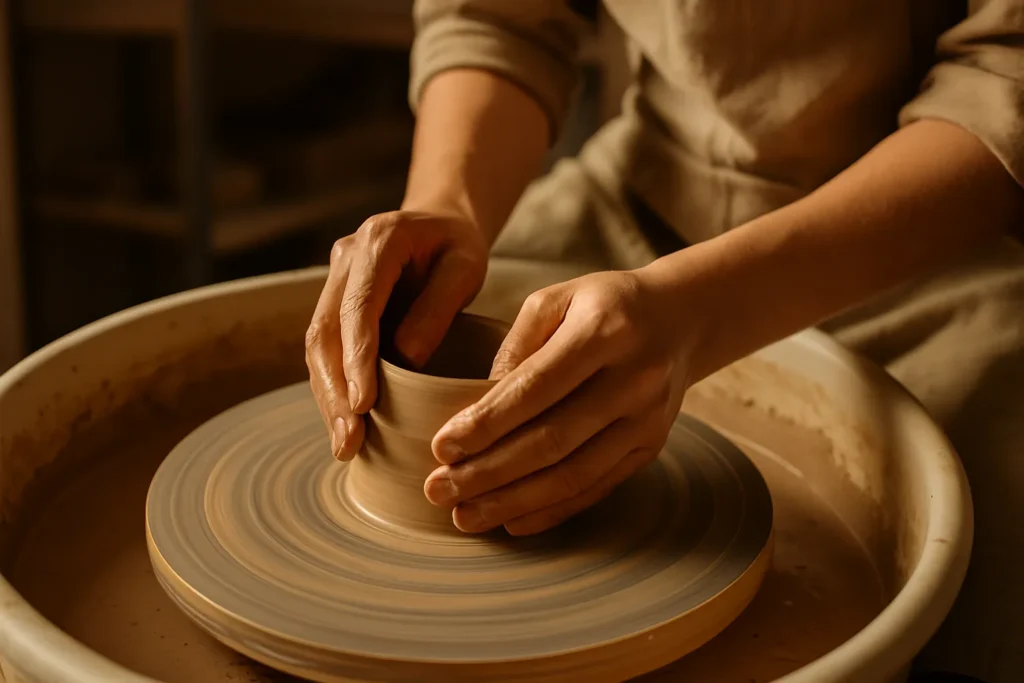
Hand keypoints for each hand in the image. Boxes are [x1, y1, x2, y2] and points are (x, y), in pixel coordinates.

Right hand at [305, 209, 487, 460]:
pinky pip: (327, 349)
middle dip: (334, 390)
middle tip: (349, 440)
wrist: (439, 222)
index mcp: (379, 241)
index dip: (357, 359)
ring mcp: (334, 280)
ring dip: (327, 397)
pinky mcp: (334, 303)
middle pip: (325, 331)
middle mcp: (345, 258)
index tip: (363, 405)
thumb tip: (408, 360)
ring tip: (345, 444)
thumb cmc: (457, 246)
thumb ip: (438, 307)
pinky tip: (345, 424)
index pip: (358, 307)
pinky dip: (333, 388)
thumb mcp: (465, 267)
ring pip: (317, 346)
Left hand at [423, 268, 697, 534]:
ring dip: (513, 502)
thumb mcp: (556, 299)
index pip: (535, 387)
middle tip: (438, 490)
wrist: (681, 319)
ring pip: (573, 475)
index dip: (486, 422)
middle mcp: (633, 379)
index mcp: (604, 331)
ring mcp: (647, 420)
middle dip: (488, 472)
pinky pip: (596, 488)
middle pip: (552, 440)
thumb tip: (479, 404)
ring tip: (465, 516)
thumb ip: (515, 346)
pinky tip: (511, 522)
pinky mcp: (650, 448)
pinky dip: (551, 511)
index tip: (441, 447)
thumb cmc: (603, 305)